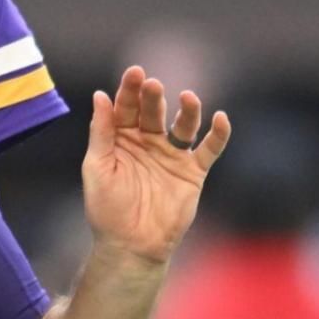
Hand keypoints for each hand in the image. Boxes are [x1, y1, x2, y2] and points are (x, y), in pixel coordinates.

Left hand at [81, 66, 229, 263]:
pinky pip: (209, 149)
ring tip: (188, 97)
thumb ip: (101, 131)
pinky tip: (220, 118)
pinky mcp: (192, 172)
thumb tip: (100, 95)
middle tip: (154, 85)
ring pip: (183, 125)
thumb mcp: (97, 167)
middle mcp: (147, 141)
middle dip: (153, 97)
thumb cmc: (107, 208)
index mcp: (121, 138)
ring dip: (187, 110)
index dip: (130, 89)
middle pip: (153, 112)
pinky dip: (218, 134)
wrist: (131, 245)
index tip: (135, 73)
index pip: (126, 107)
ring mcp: (171, 155)